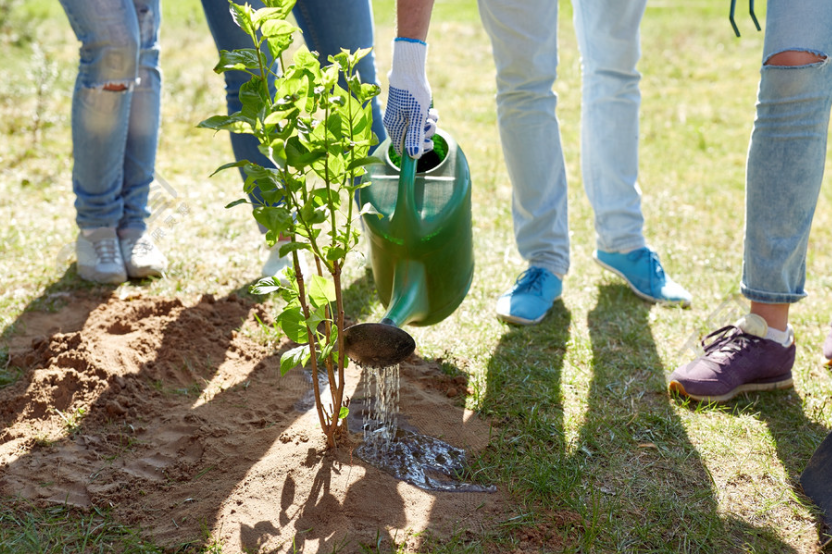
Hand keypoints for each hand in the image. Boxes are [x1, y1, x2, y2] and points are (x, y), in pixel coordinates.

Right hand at [384, 38, 438, 158]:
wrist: (409, 70)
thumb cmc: (413, 93)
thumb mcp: (417, 117)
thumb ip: (415, 137)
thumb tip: (414, 156)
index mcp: (394, 128)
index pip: (402, 150)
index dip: (416, 150)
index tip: (427, 143)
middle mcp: (396, 124)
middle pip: (412, 141)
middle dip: (425, 135)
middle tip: (430, 125)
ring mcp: (401, 117)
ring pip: (418, 129)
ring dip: (428, 124)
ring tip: (431, 114)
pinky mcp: (408, 110)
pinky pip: (419, 120)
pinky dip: (426, 117)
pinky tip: (431, 110)